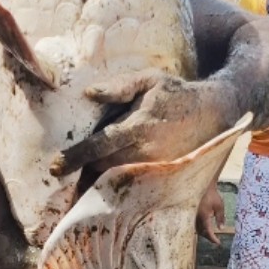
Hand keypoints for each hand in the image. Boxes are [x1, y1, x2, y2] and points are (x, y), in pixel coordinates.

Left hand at [52, 70, 230, 176]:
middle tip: (69, 170)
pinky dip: (121, 188)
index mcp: (139, 125)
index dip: (75, 157)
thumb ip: (120, 86)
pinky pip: (136, 188)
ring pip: (118, 180)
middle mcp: (147, 151)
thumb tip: (89, 93)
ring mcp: (158, 168)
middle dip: (86, 169)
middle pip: (105, 167)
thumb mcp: (150, 80)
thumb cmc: (176, 94)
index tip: (55, 167)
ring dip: (100, 180)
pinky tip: (110, 186)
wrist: (214, 112)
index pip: (100, 145)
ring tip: (85, 181)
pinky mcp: (166, 178)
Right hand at [196, 187, 224, 245]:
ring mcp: (193, 216)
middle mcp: (197, 218)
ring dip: (204, 234)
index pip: (208, 231)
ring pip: (197, 229)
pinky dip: (200, 228)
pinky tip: (205, 228)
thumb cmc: (212, 195)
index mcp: (204, 216)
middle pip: (201, 232)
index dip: (213, 238)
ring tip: (211, 235)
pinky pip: (195, 225)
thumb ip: (220, 217)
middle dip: (208, 237)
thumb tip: (221, 229)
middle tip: (215, 240)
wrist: (202, 186)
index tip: (218, 243)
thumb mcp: (220, 206)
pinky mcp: (192, 214)